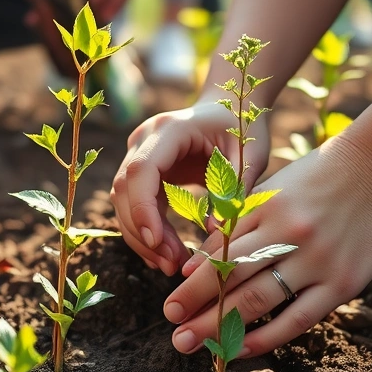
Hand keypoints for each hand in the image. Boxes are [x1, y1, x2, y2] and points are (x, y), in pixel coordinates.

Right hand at [110, 102, 269, 275]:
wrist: (228, 106)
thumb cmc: (241, 128)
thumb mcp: (248, 155)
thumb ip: (233, 190)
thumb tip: (215, 233)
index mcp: (169, 130)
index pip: (141, 171)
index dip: (143, 208)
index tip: (157, 242)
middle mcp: (144, 140)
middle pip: (124, 189)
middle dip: (142, 231)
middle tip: (170, 264)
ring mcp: (138, 154)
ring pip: (123, 201)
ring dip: (142, 236)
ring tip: (170, 264)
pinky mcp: (142, 171)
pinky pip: (134, 204)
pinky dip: (145, 230)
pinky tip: (162, 254)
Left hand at [163, 136, 371, 356]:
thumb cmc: (316, 179)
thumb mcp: (270, 192)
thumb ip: (233, 227)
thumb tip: (190, 266)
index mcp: (265, 211)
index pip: (220, 256)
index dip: (192, 286)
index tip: (170, 308)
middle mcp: (288, 236)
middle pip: (233, 280)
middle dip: (198, 310)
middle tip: (175, 334)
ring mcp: (317, 261)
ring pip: (260, 301)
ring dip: (223, 326)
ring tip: (196, 344)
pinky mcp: (343, 283)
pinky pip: (298, 317)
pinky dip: (267, 337)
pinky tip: (240, 349)